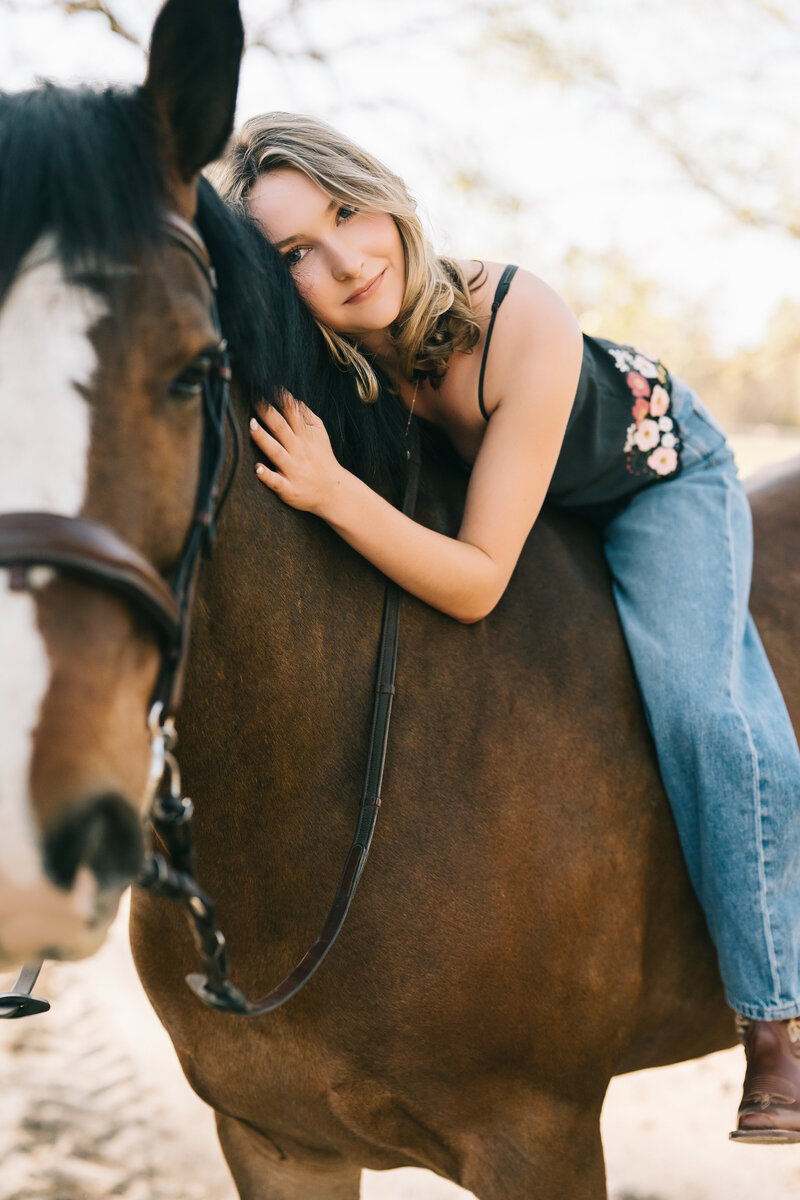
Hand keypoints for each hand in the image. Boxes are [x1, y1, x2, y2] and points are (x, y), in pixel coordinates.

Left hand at [250, 392, 343, 516]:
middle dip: (268, 413)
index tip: (268, 386)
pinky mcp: (289, 488)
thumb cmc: (323, 459)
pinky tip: (257, 468)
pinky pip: (276, 482)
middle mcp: (298, 451)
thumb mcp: (321, 434)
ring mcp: (293, 469)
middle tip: (254, 400)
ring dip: (263, 438)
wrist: (333, 491)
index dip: (281, 399)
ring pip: (275, 451)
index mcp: (305, 436)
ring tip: (251, 425)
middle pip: (281, 428)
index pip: (292, 413)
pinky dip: (267, 475)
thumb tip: (292, 398)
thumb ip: (307, 416)